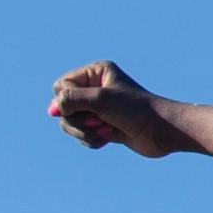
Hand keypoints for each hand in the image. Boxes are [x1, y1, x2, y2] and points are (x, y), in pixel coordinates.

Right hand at [48, 61, 193, 156]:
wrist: (161, 131)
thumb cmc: (135, 110)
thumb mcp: (101, 100)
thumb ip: (72, 100)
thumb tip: (51, 109)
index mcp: (96, 73)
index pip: (61, 86)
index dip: (67, 101)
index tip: (87, 108)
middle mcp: (95, 88)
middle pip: (62, 107)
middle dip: (76, 120)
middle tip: (97, 123)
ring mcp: (99, 109)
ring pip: (70, 123)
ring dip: (84, 132)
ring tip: (105, 131)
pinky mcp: (103, 127)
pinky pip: (82, 136)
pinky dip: (92, 140)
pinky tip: (109, 138)